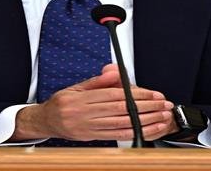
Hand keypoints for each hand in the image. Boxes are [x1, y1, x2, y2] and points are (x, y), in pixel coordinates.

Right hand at [11, 64, 179, 141]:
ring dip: (145, 121)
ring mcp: (89, 128)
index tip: (153, 94)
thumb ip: (98, 80)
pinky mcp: (92, 138)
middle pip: (122, 110)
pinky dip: (134, 133)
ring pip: (122, 124)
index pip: (115, 95)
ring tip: (162, 117)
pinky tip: (147, 130)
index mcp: (81, 98)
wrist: (46, 122)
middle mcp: (85, 114)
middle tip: (164, 104)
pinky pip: (117, 136)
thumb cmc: (63, 102)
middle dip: (147, 107)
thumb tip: (115, 71)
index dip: (137, 94)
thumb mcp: (77, 86)